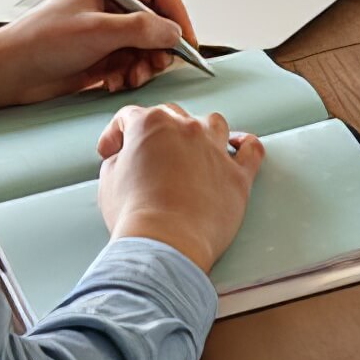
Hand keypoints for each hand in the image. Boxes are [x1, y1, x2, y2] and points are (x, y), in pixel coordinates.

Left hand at [0, 0, 199, 109]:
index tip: (186, 42)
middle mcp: (108, 10)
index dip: (176, 16)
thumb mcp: (96, 31)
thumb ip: (140, 29)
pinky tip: (112, 84)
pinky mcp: (99, 60)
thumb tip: (173, 33)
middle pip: (156, 24)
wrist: (8, 74)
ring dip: (144, 66)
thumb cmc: (38, 43)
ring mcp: (104, 36)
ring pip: (145, 49)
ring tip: (131, 78)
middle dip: (160, 48)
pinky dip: (129, 77)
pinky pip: (130, 67)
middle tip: (155, 65)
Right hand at [95, 104, 263, 271]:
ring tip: (192, 146)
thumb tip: (126, 159)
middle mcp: (186, 129)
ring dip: (200, 130)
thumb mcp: (108, 180)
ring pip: (212, 123)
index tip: (111, 152)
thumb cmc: (134, 216)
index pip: (129, 117)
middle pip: (171, 115)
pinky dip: (245, 145)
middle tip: (146, 154)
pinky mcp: (237, 175)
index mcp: (150, 125)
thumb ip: (118, 160)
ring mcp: (215, 150)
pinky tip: (237, 146)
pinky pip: (251, 149)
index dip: (115, 134)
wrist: (166, 243)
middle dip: (155, 131)